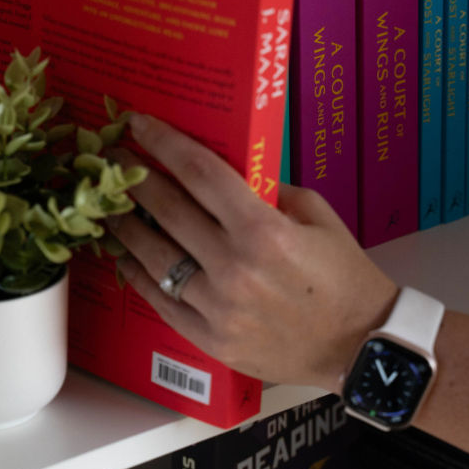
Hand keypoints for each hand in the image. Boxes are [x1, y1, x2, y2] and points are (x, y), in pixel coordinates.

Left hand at [107, 113, 398, 391]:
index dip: (163, 143)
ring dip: (124, 226)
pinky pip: (162, 301)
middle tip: (111, 160)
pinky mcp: (211, 338)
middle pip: (167, 210)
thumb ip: (270, 191)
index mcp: (264, 230)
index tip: (137, 124)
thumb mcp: (317, 216)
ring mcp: (219, 307)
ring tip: (106, 206)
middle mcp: (235, 267)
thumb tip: (226, 175)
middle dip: (134, 178)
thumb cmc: (344, 275)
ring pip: (154, 257)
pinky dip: (137, 274)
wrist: (362, 344)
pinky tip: (124, 255)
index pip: (200, 173)